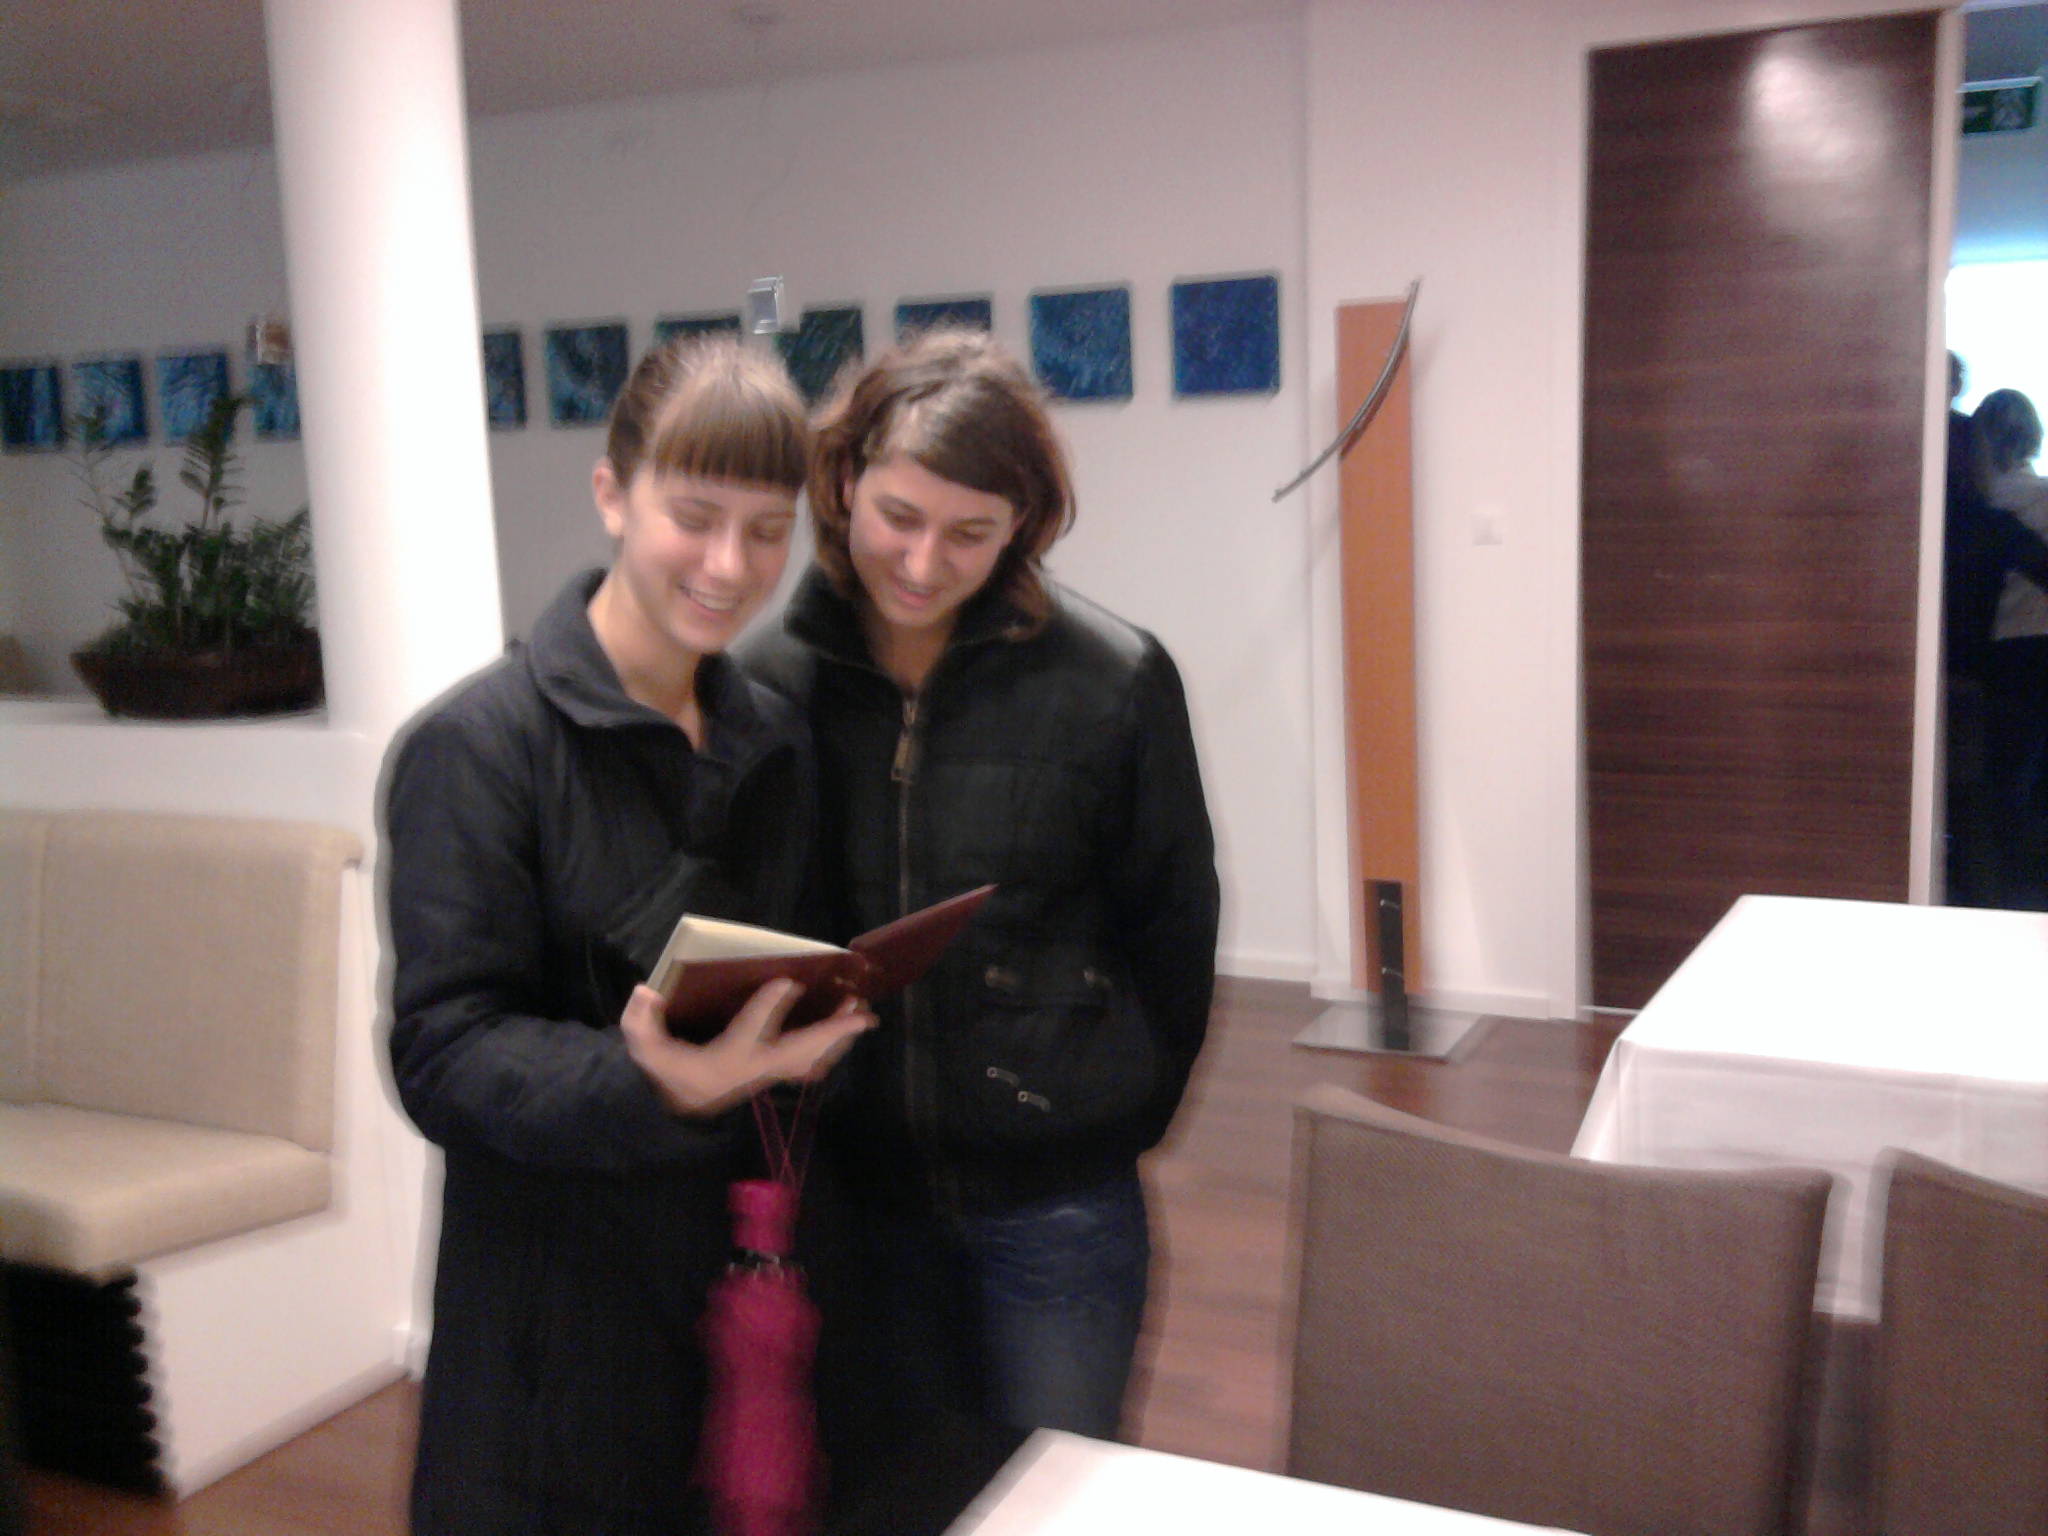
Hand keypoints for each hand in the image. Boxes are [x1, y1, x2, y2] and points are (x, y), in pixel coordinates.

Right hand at [619, 978, 874, 1117]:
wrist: (677, 1112)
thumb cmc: (667, 1073)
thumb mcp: (646, 1050)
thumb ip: (641, 1021)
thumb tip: (644, 991)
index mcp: (726, 1058)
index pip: (749, 1031)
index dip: (769, 1007)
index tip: (789, 982)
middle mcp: (753, 1067)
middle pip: (801, 1050)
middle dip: (831, 1031)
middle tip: (859, 1009)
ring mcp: (767, 1074)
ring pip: (813, 1060)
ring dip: (838, 1039)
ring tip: (861, 1017)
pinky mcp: (773, 1074)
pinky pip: (811, 1065)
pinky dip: (831, 1050)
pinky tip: (844, 1036)